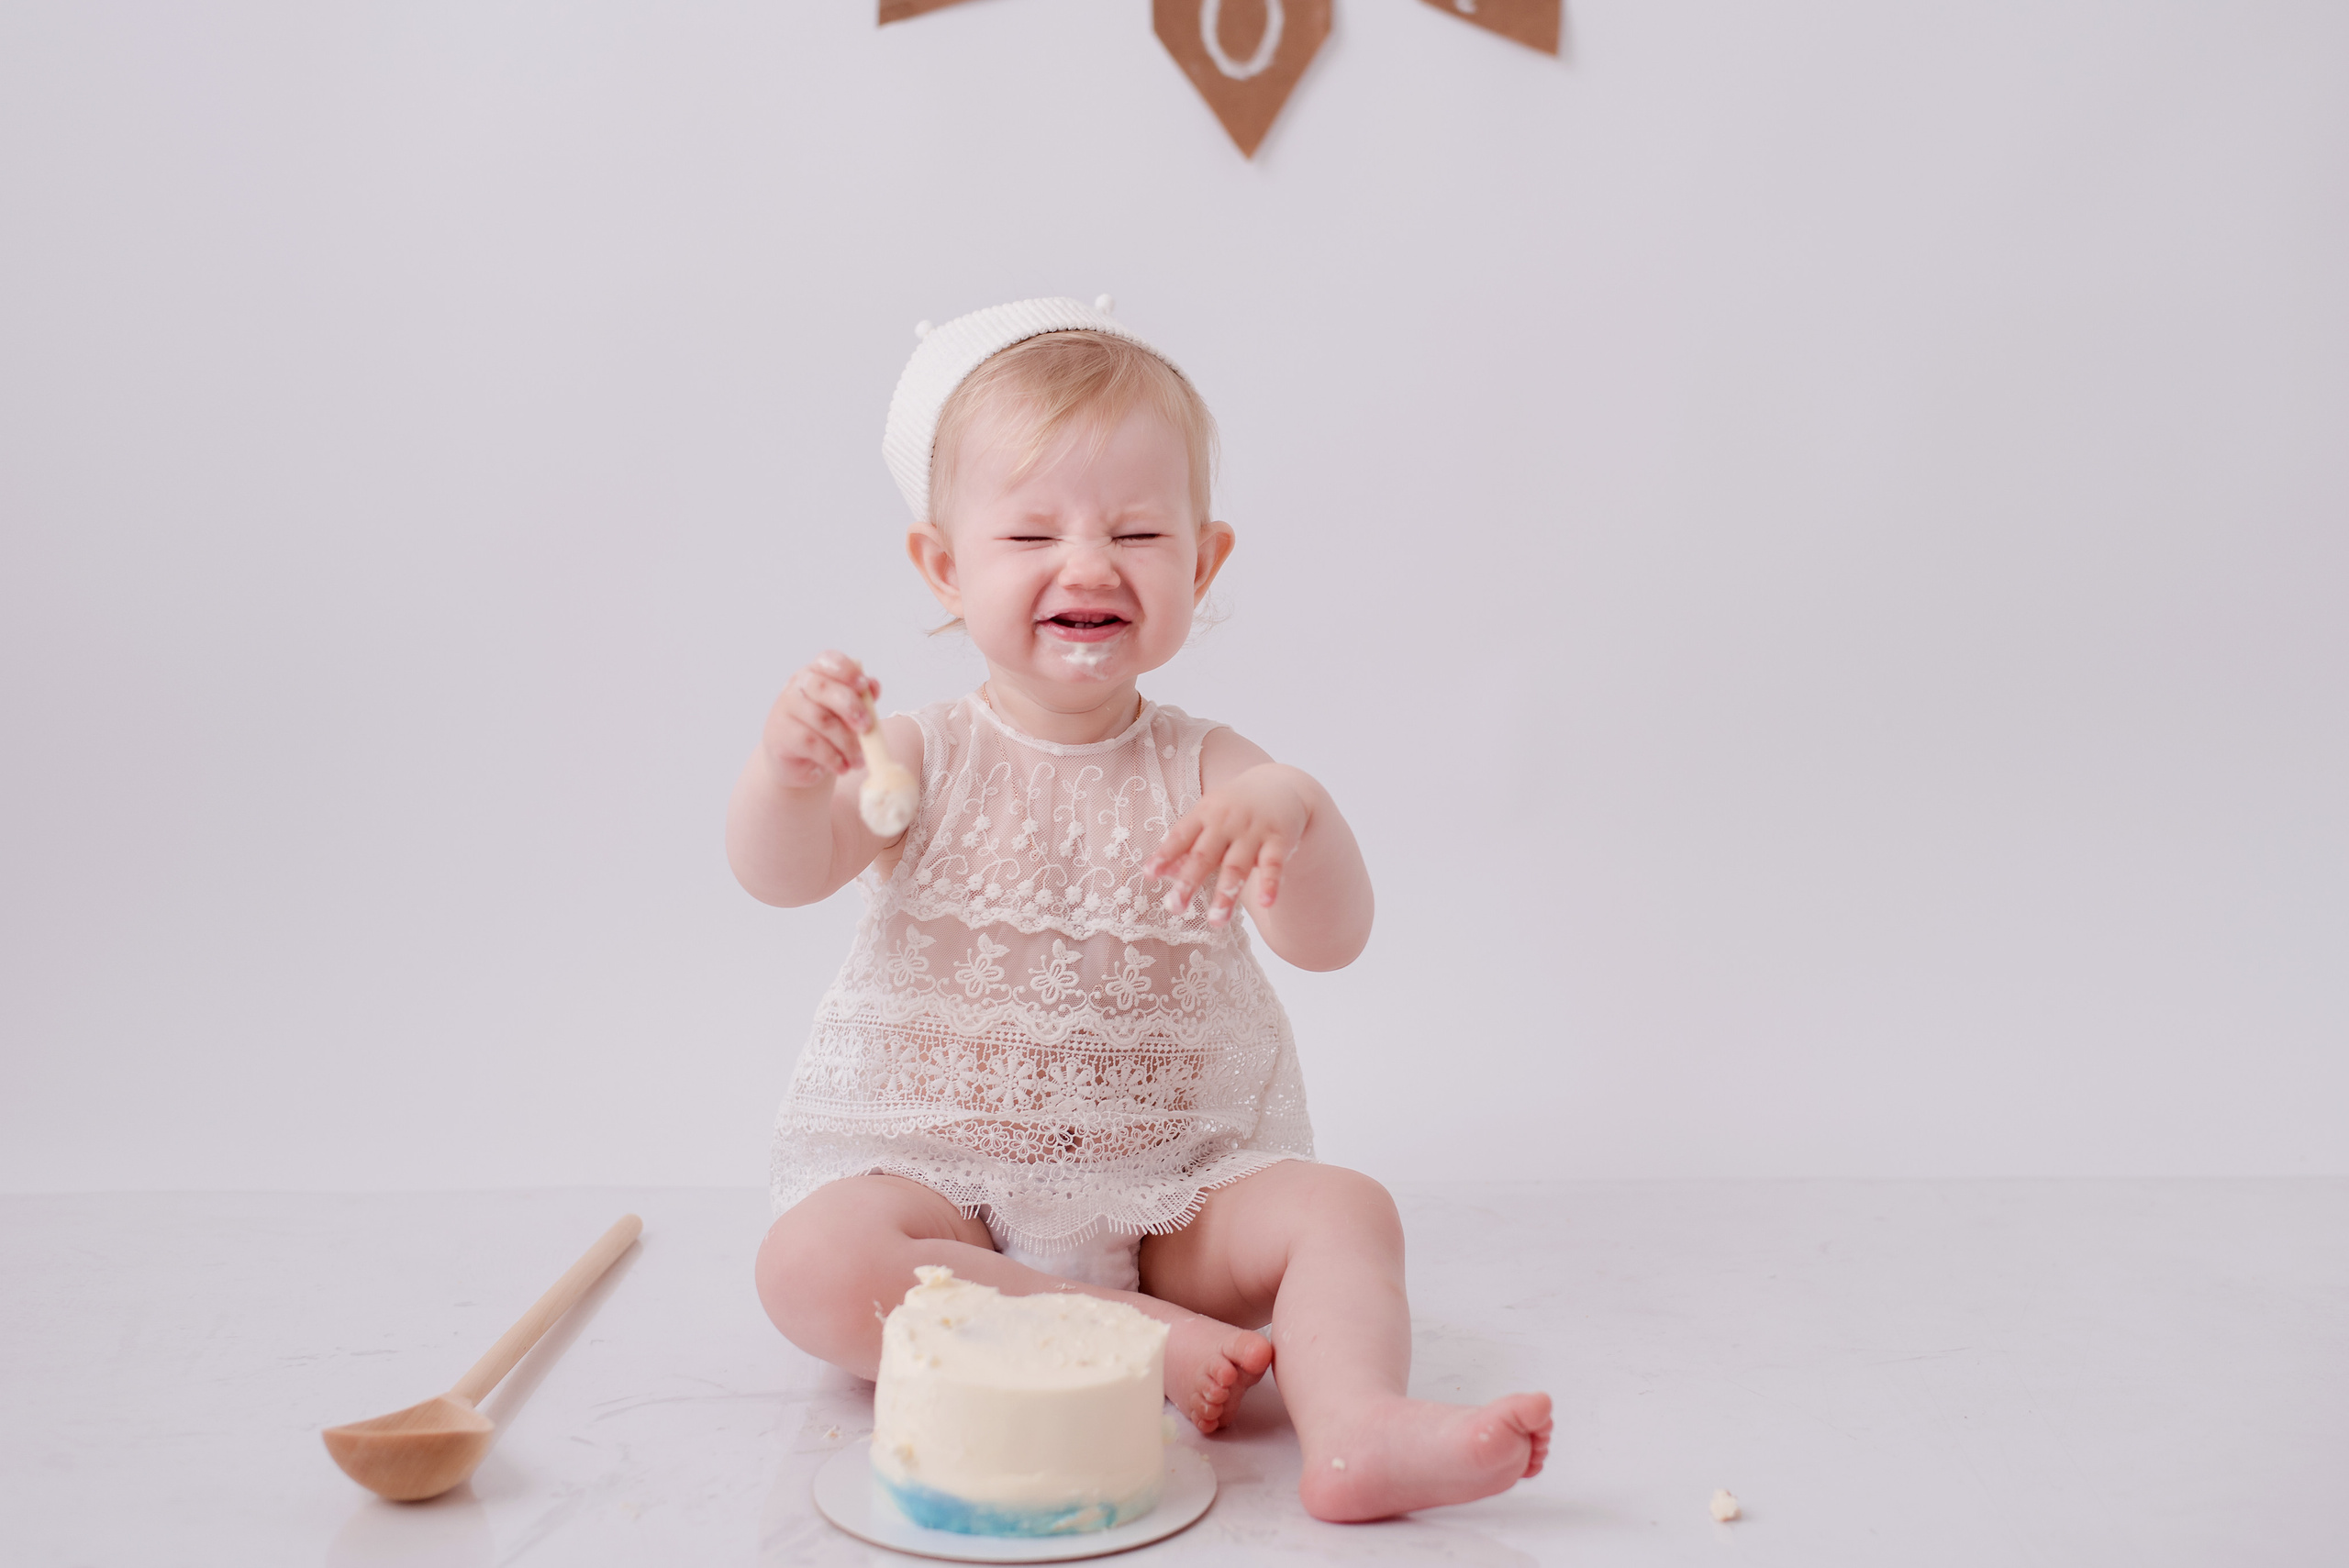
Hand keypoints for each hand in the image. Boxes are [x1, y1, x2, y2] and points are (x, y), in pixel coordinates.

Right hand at [759, 650, 876, 791]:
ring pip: (821, 720)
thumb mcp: (847, 715)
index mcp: (817, 673)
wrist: (799, 763)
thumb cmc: (827, 732)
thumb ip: (862, 699)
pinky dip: (832, 757)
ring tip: (858, 761)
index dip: (847, 671)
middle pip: (824, 688)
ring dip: (846, 743)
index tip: (864, 686)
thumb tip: (874, 686)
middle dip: (850, 707)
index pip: (829, 660)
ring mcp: (785, 708)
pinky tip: (841, 767)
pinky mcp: (779, 734)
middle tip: (867, 728)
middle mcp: (798, 686)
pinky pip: (811, 743)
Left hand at [1143, 765, 1312, 927]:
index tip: (1149, 876)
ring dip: (1226, 894)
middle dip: (1189, 882)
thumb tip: (1161, 873)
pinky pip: (1273, 864)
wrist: (1280, 784)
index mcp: (1205, 815)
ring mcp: (1252, 830)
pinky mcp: (1278, 839)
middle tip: (1175, 908)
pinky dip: (1269, 883)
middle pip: (1205, 855)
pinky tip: (1265, 902)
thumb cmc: (1235, 808)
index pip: (1181, 836)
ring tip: (1217, 921)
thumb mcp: (1209, 818)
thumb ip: (1188, 844)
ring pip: (1237, 865)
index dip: (1165, 855)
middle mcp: (1226, 822)